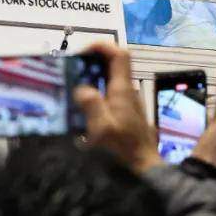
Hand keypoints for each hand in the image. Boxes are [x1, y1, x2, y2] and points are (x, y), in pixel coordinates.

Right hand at [74, 42, 161, 173]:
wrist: (143, 169)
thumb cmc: (122, 150)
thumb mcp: (102, 129)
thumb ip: (91, 105)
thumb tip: (81, 88)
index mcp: (122, 90)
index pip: (119, 55)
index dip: (103, 46)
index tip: (83, 52)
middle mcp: (128, 92)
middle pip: (114, 65)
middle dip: (93, 62)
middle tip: (72, 70)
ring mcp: (128, 103)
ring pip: (111, 80)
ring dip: (93, 78)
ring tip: (72, 87)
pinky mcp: (126, 114)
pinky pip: (111, 94)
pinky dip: (97, 92)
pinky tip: (84, 108)